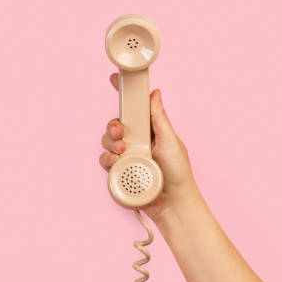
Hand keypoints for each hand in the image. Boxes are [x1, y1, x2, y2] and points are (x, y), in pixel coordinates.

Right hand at [99, 73, 194, 219]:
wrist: (172, 203)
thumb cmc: (178, 173)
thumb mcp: (171, 141)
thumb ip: (159, 118)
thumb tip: (155, 93)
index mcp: (149, 130)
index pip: (135, 109)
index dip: (124, 93)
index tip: (115, 78)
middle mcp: (136, 141)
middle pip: (116, 124)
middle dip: (114, 125)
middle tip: (120, 132)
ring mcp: (126, 156)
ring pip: (107, 141)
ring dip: (111, 143)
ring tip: (123, 151)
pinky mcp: (118, 171)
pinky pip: (104, 160)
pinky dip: (108, 160)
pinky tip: (116, 163)